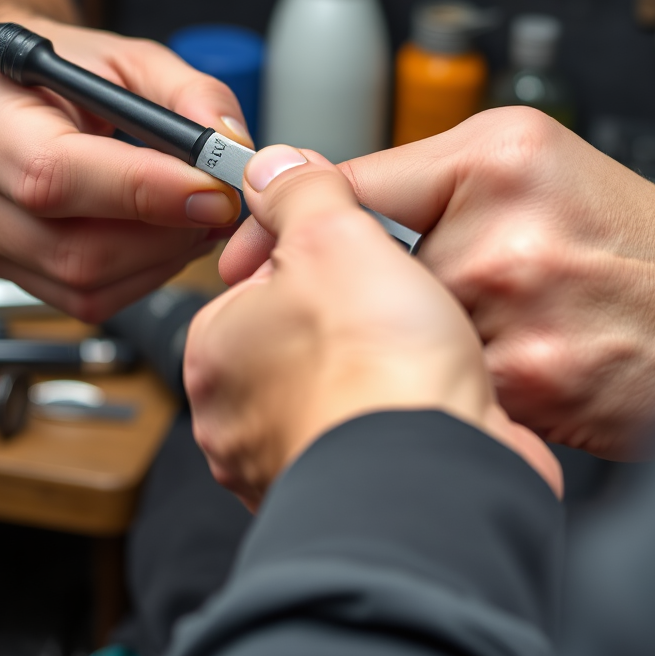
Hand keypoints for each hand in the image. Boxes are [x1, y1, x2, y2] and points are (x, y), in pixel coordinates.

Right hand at [0, 13, 250, 320]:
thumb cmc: (56, 73)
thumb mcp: (127, 57)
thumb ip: (191, 94)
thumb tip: (232, 150)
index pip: (57, 174)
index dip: (146, 192)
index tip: (213, 192)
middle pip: (74, 248)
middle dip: (167, 235)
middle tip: (218, 208)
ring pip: (84, 285)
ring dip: (161, 259)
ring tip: (192, 218)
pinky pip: (82, 300)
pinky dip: (139, 275)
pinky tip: (158, 238)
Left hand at [184, 144, 562, 510]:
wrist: (437, 474)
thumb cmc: (376, 369)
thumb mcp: (334, 234)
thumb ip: (299, 192)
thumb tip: (274, 167)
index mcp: (217, 353)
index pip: (257, 281)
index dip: (315, 254)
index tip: (350, 251)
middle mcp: (241, 419)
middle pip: (304, 333)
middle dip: (352, 312)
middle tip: (392, 300)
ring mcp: (293, 460)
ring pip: (345, 382)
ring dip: (383, 363)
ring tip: (418, 347)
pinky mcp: (352, 489)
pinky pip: (377, 428)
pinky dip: (403, 411)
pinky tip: (428, 395)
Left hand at [222, 108, 654, 458]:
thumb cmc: (630, 235)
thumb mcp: (527, 161)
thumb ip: (413, 174)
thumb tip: (299, 179)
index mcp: (496, 158)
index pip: (351, 187)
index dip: (286, 222)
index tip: (246, 248)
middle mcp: (501, 231)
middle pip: (367, 270)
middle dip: (369, 295)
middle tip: (404, 302)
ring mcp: (516, 312)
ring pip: (402, 333)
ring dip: (419, 342)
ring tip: (493, 329)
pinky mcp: (528, 384)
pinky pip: (446, 383)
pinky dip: (457, 382)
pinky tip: (507, 365)